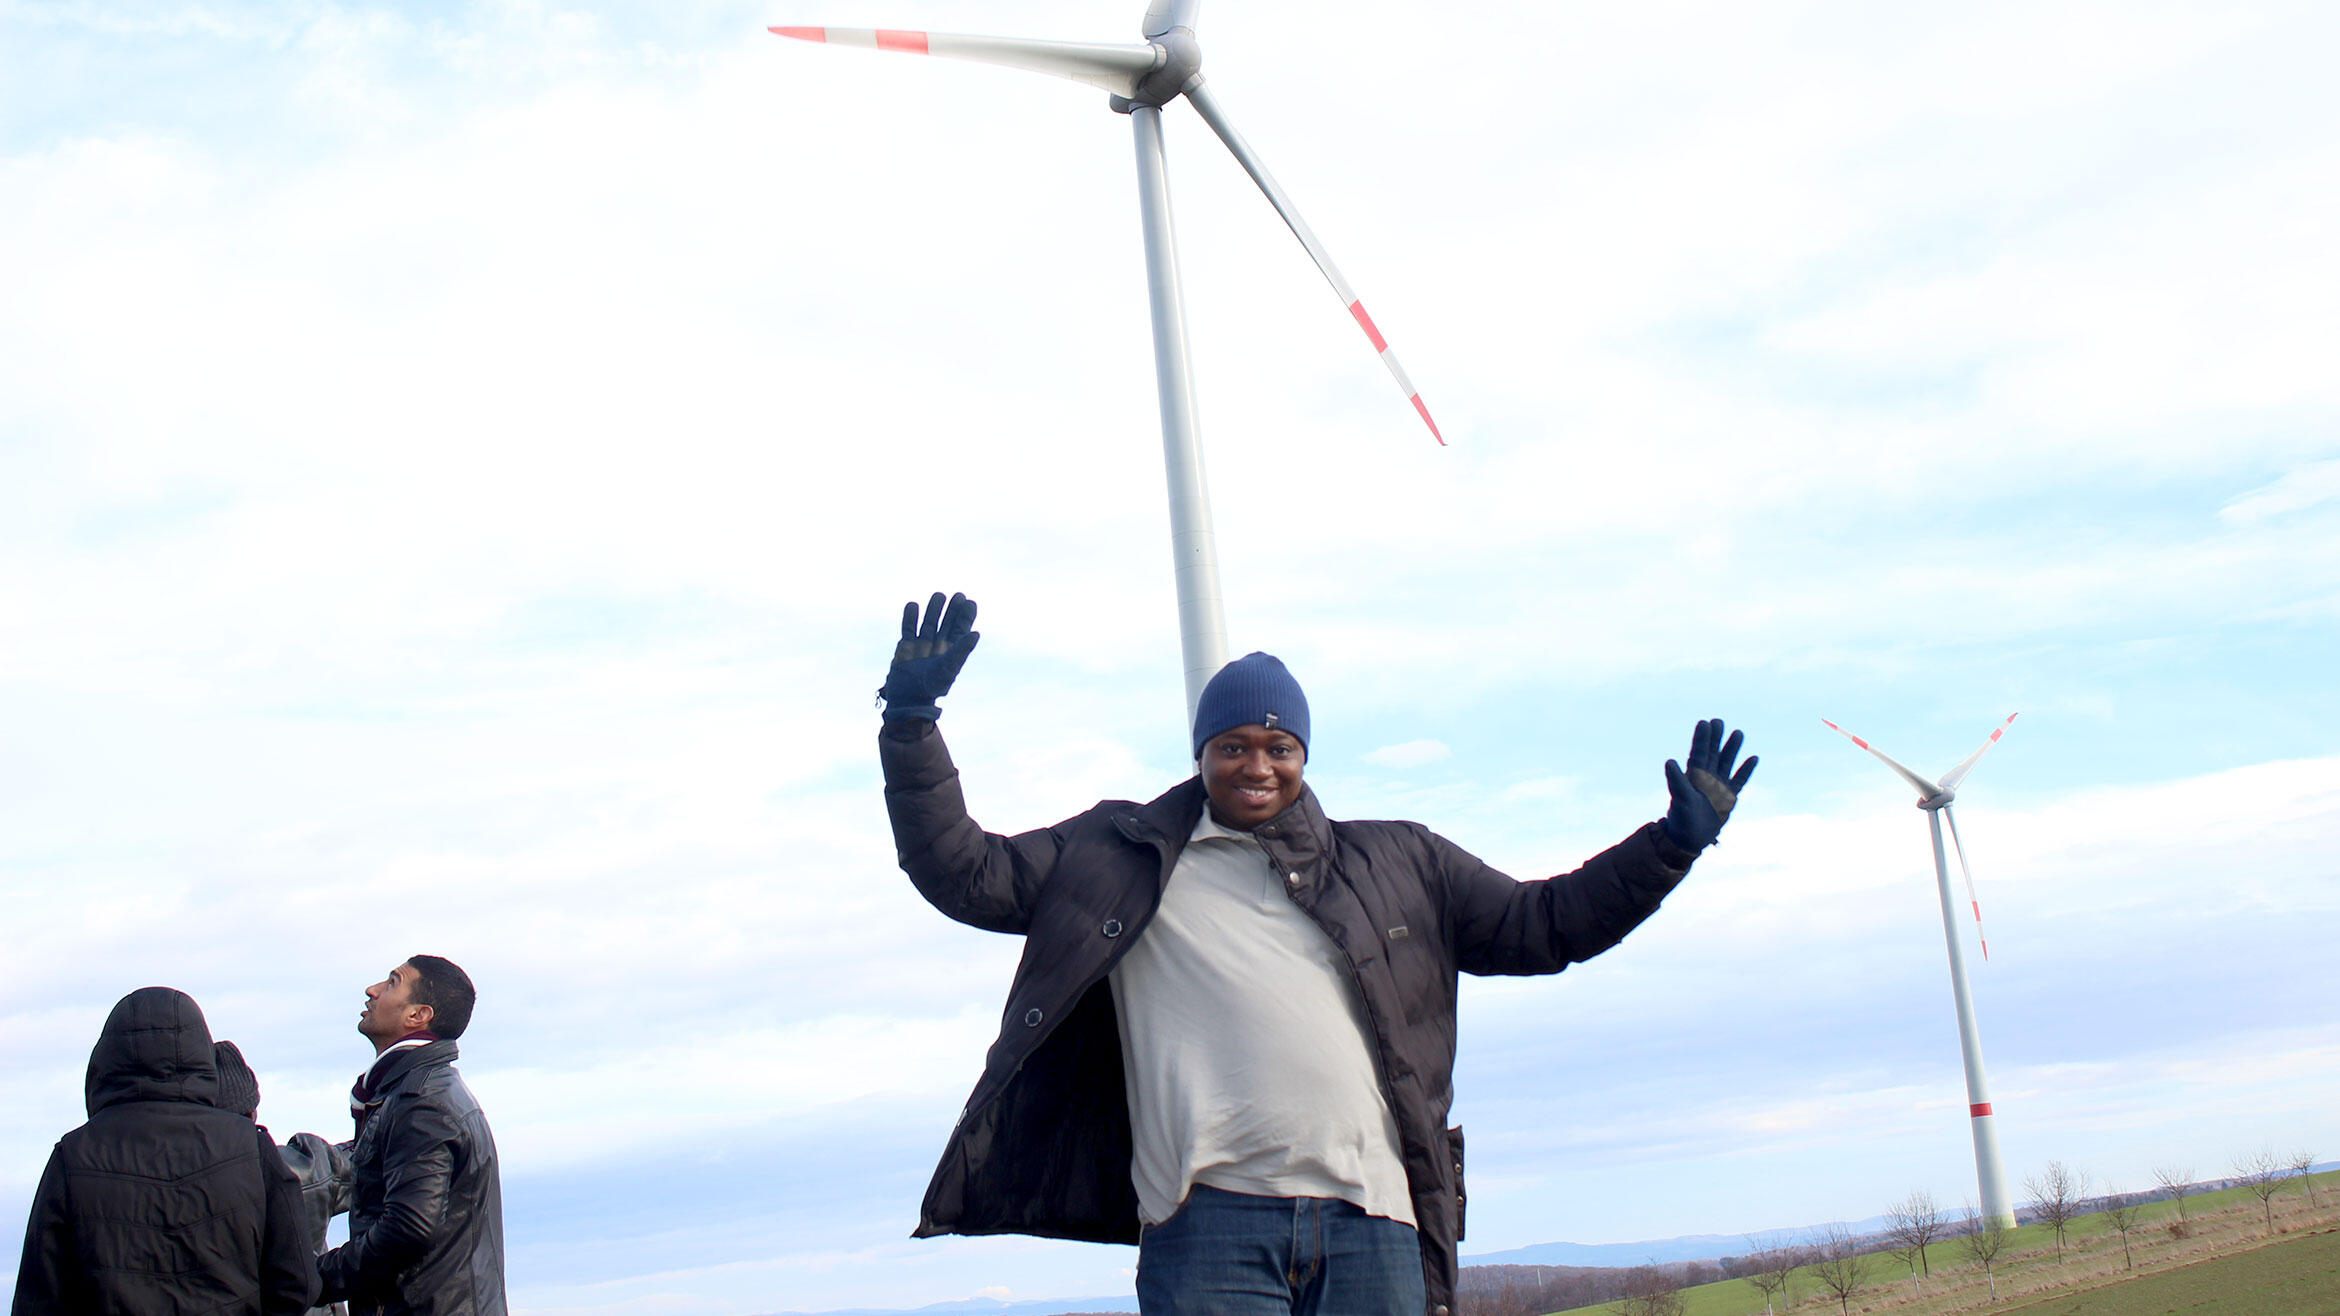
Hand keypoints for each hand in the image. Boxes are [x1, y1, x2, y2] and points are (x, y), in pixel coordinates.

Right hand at [880, 592, 979, 719]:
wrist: (909, 698)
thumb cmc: (933, 686)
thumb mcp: (949, 667)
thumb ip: (961, 650)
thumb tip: (976, 633)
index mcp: (951, 652)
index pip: (960, 630)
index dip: (965, 616)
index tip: (969, 602)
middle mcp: (937, 647)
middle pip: (946, 623)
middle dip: (951, 610)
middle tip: (958, 595)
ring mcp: (921, 646)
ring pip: (928, 623)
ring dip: (933, 610)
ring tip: (939, 596)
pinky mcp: (905, 647)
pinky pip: (908, 629)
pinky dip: (910, 618)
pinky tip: (913, 606)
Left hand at [1662, 718, 1756, 850]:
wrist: (1690, 839)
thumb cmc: (1682, 819)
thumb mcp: (1680, 798)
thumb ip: (1676, 780)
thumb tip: (1669, 761)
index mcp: (1693, 776)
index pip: (1699, 753)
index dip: (1702, 738)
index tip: (1705, 722)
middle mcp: (1706, 778)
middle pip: (1713, 754)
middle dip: (1716, 738)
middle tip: (1718, 721)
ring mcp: (1718, 787)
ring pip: (1727, 764)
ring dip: (1732, 749)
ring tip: (1738, 732)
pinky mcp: (1728, 798)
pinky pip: (1739, 780)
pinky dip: (1746, 770)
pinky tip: (1754, 757)